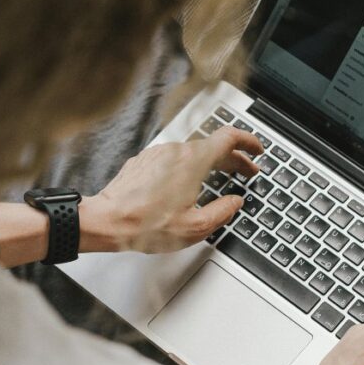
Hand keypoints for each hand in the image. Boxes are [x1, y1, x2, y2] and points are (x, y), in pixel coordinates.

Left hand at [81, 127, 263, 252]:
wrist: (107, 221)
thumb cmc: (145, 225)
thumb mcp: (195, 227)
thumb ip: (222, 211)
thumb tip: (235, 202)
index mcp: (193, 161)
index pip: (229, 137)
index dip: (248, 142)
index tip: (257, 151)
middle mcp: (176, 150)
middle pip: (213, 145)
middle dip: (233, 158)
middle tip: (245, 172)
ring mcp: (158, 153)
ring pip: (192, 152)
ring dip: (210, 163)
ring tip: (218, 180)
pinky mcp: (145, 160)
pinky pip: (174, 159)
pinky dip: (189, 167)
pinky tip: (188, 184)